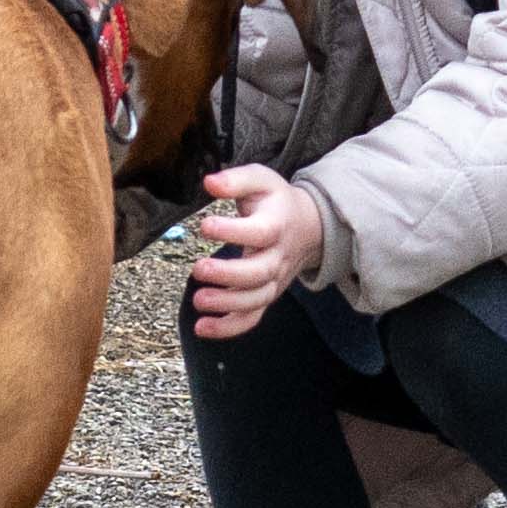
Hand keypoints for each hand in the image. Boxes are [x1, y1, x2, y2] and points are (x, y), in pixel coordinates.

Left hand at [184, 165, 328, 340]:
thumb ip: (235, 180)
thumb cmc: (275, 200)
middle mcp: (277, 257)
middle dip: (229, 275)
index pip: (259, 232)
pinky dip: (229, 328)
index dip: (233, 231)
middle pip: (259, 273)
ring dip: (227, 304)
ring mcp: (273, 280)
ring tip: (198, 300)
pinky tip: (202, 328)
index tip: (205, 225)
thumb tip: (209, 183)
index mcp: (276, 225)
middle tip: (198, 269)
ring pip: (256, 300)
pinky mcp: (265, 295)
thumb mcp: (260, 179)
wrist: (308, 225)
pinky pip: (252, 318)